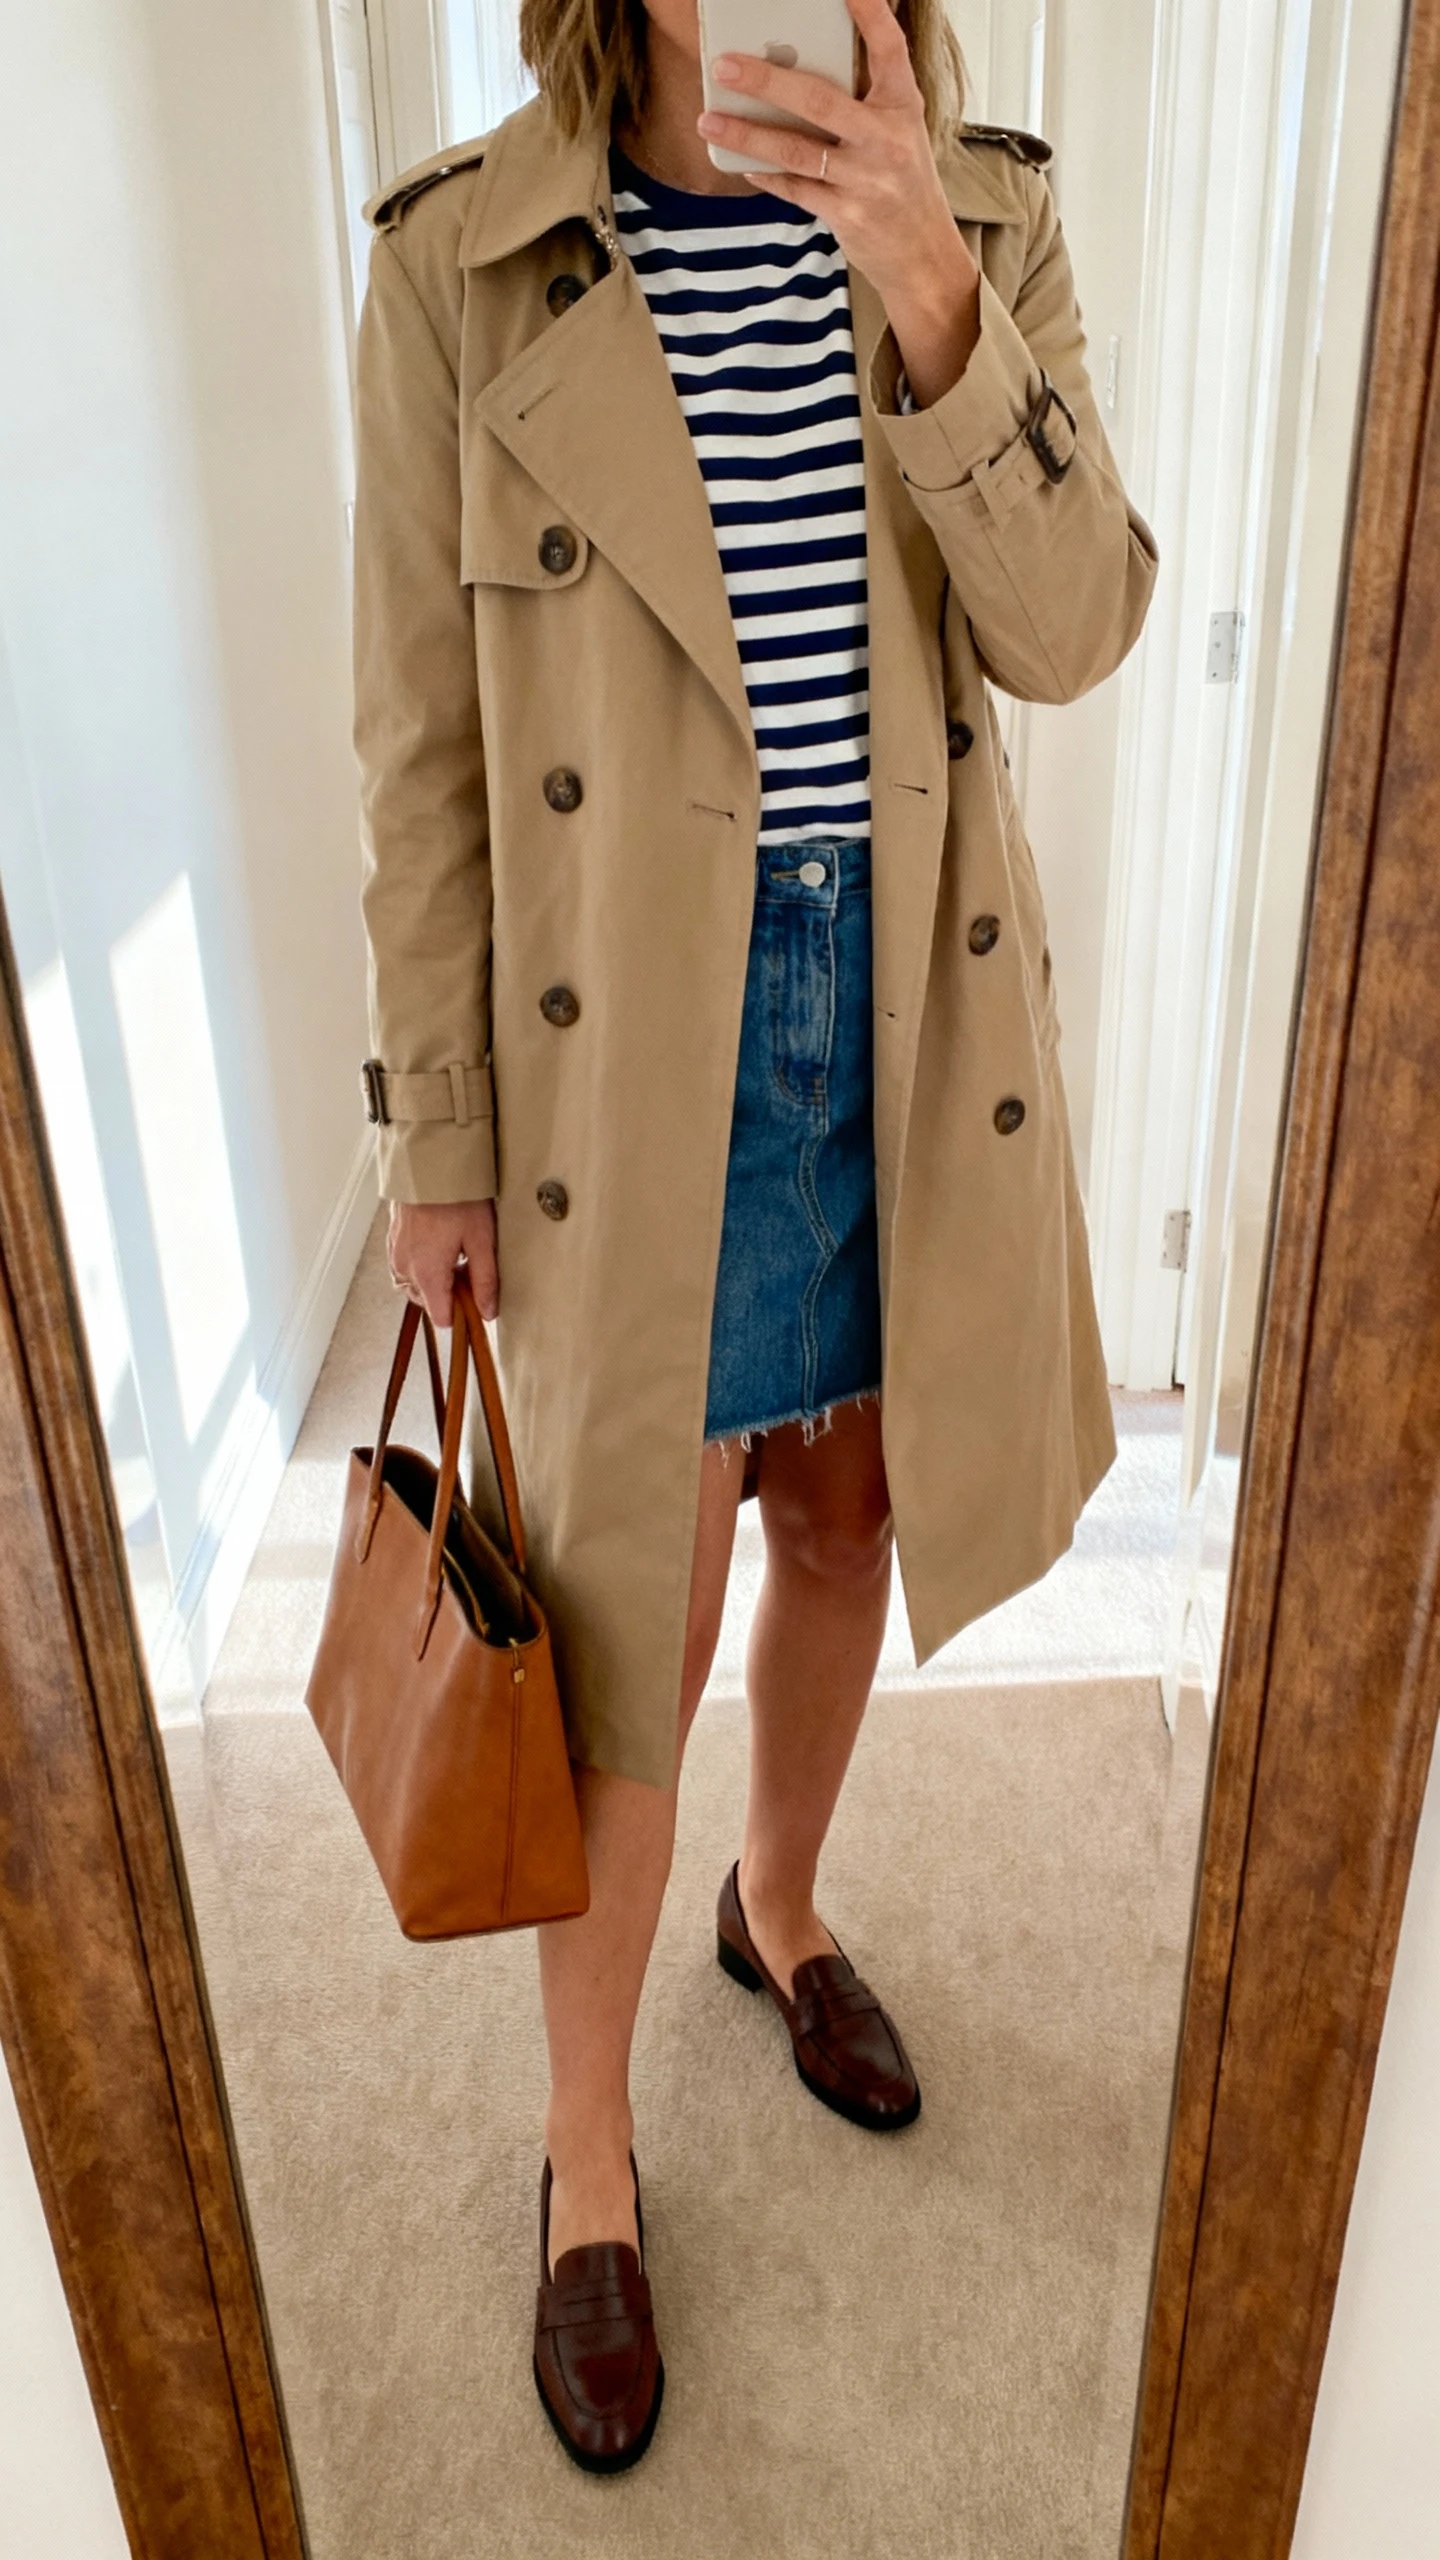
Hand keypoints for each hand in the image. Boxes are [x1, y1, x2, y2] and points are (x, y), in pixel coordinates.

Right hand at [387, 1199, 497, 1328]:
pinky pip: (406, 1268)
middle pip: (428, 1302)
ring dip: (435, 1280)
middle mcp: (405, 1269)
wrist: (430, 1165)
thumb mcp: (482, 1240)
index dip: (464, 1313)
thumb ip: (485, 1281)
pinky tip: (439, 1246)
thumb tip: (488, 1312)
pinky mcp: (392, 1241)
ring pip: (415, 1286)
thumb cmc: (458, 1199)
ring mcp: (395, 1255)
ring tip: (455, 1256)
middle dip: (450, 1294)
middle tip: (470, 1268)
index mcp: (427, 1275)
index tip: (478, 1296)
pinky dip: (422, 1267)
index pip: (443, 1318)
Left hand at [696, 0, 981, 407]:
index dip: (868, 13)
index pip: (888, 47)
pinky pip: (794, 188)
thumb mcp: (898, 131)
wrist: (924, 254)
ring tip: (708, 121)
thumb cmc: (902, 182)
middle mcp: (887, 139)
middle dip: (766, 81)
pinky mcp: (846, 214)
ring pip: (795, 149)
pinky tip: (740, 161)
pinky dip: (764, 174)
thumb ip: (861, 100)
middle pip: (818, 100)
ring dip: (747, 134)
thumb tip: (796, 68)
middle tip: (724, 65)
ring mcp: (866, 179)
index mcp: (903, 106)